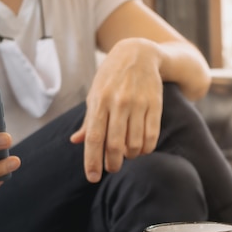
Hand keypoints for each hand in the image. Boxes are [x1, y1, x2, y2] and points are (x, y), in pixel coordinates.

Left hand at [70, 38, 163, 182]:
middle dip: (112, 164)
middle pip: (114, 145)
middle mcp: (118, 103)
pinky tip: (141, 148)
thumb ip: (89, 120)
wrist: (139, 53)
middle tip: (112, 169)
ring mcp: (138, 104)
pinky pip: (151, 136)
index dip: (92, 161)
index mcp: (99, 101)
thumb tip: (76, 141)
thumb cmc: (112, 78)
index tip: (93, 178)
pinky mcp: (155, 104)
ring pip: (134, 144)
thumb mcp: (95, 94)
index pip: (94, 138)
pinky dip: (146, 149)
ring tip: (127, 155)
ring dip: (130, 157)